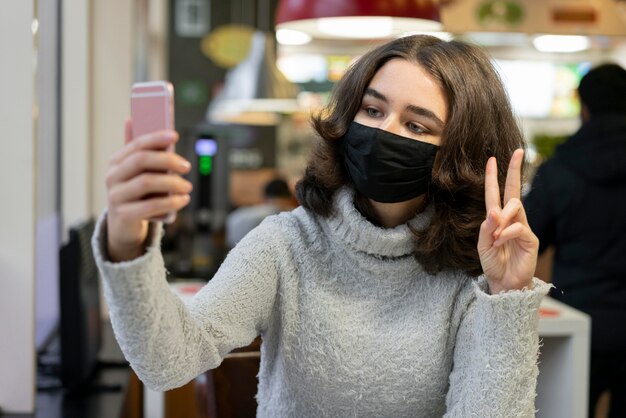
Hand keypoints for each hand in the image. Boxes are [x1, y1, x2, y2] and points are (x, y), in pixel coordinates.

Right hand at [105, 120, 192, 261]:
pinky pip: (150, 206)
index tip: (175, 135)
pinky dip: (170, 202)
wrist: (124, 224)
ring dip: (172, 183)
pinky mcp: (124, 215)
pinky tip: (183, 200)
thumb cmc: (136, 193)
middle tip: (187, 166)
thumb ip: (140, 150)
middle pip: (141, 161)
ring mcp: (116, 196)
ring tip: (187, 187)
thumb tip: (132, 118)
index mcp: (116, 162)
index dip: (156, 137)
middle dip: (167, 160)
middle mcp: (112, 177)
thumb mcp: (138, 172)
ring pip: (146, 182)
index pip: (136, 144)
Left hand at [477, 149, 537, 293]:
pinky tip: (501, 241)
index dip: (494, 177)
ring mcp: (522, 228)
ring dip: (502, 217)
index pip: (496, 193)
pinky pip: (518, 227)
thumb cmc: (493, 264)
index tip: (493, 158)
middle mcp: (511, 220)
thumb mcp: (483, 246)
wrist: (504, 284)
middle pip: (514, 191)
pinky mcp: (530, 239)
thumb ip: (485, 229)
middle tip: (517, 152)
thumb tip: (493, 211)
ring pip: (516, 207)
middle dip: (515, 170)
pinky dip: (507, 233)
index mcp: (497, 219)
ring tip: (496, 236)